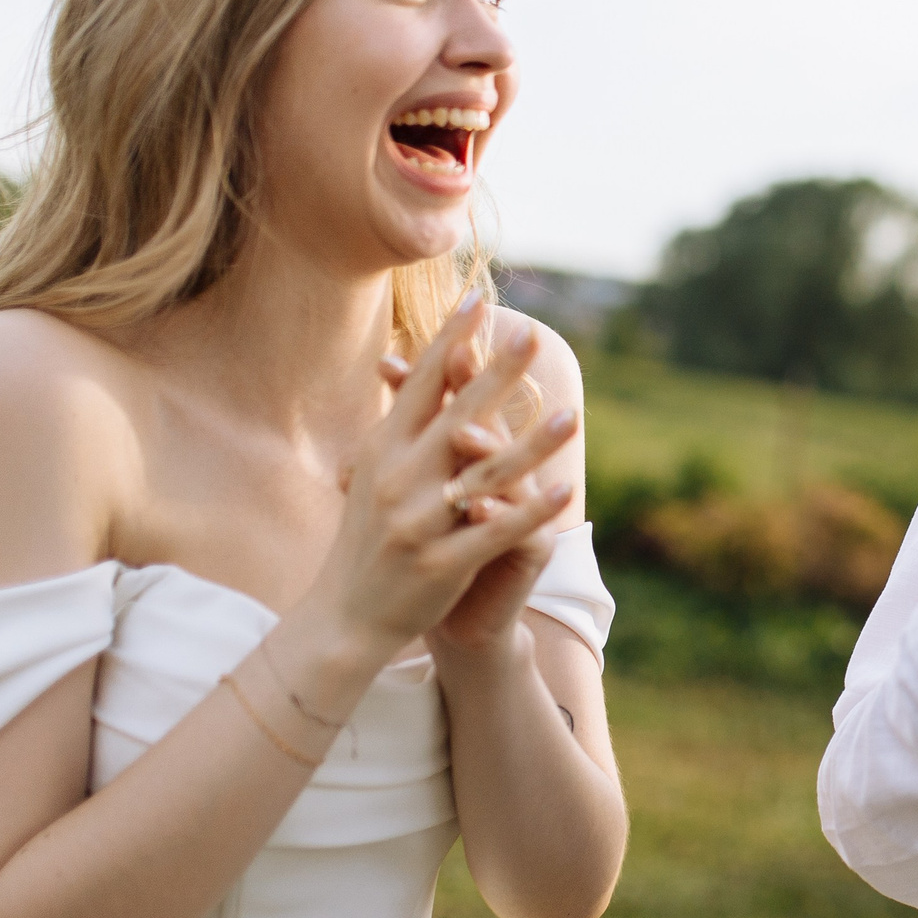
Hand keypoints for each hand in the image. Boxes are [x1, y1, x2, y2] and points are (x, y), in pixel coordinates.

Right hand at [308, 297, 577, 663]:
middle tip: (531, 335)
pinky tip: (565, 490)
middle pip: (455, 415)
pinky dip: (532, 510)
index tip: (478, 300)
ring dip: (533, 442)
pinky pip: (496, 530)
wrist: (344, 616)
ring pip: (486, 473)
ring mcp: (418, 521)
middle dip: (495, 373)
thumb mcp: (373, 474)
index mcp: (382, 449)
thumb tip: (408, 366)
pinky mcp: (442, 561)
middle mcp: (397, 478)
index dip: (448, 342)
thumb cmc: (367, 538)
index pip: (419, 384)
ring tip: (573, 415)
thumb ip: (400, 426)